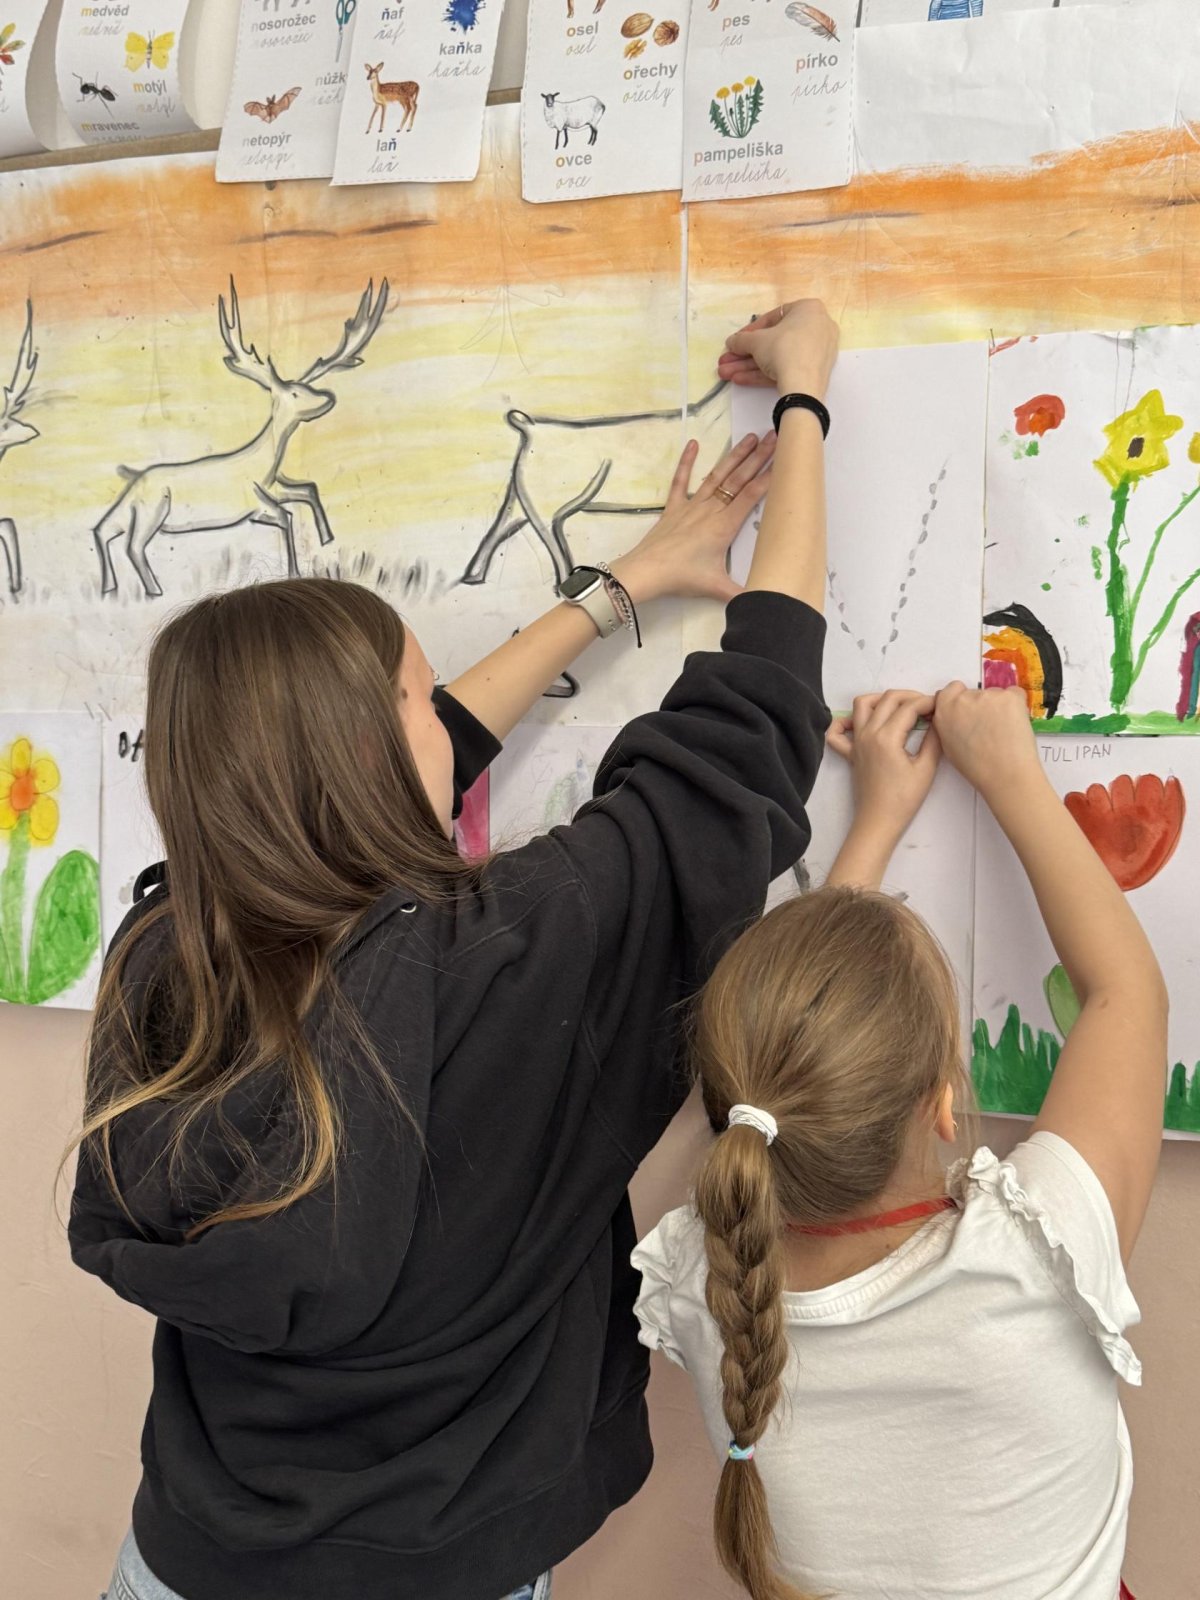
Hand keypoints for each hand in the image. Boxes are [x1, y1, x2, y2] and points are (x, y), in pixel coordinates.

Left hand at [611, 431, 775, 604]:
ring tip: (749, 437)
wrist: (646, 572)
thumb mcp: (716, 588)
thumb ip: (743, 594)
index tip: (783, 458)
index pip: (752, 495)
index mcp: (724, 526)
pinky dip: (687, 462)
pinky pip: (681, 481)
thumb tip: (764, 602)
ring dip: (734, 455)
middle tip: (774, 435)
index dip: (769, 475)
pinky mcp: (673, 508)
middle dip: (758, 457)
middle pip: (739, 479)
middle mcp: (710, 510)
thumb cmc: (681, 578)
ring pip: (717, 475)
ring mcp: (691, 506)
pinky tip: (693, 444)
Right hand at [716, 299, 838, 398]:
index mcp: (808, 309)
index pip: (773, 318)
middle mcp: (817, 327)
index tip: (736, 342)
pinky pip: (787, 368)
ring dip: (750, 366)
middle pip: (774, 341)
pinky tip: (741, 380)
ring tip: (727, 374)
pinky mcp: (815, 372)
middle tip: (727, 362)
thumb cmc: (783, 349)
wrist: (803, 385)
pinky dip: (765, 374)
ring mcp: (818, 352)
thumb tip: (731, 342)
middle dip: (746, 354)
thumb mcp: (756, 341)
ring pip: (778, 357)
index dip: (750, 331)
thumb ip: (742, 340)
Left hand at [828, 691, 941, 850]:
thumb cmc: (904, 799)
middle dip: (910, 696)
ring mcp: (855, 742)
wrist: (878, 821)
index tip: (941, 706)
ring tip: (899, 708)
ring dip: (881, 699)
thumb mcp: (926, 769)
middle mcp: (867, 733)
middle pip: (887, 699)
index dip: (928, 702)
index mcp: (887, 737)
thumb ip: (934, 740)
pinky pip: (837, 731)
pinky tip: (861, 724)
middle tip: (927, 707)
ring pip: (861, 705)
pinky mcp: (849, 753)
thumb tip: (938, 720)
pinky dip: (845, 722)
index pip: (909, 707)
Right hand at [933, 681, 1042, 801]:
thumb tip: (957, 715)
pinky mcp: (1010, 696)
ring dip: (999, 707)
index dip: (961, 698)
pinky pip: (1014, 694)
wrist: (1006, 774)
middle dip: (981, 705)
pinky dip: (1016, 706)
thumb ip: (948, 723)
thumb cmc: (978, 767)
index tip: (970, 710)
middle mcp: (964, 699)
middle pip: (975, 692)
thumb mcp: (949, 745)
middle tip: (989, 726)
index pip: (952, 689)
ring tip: (1003, 731)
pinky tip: (1014, 725)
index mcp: (944, 710)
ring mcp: (988, 695)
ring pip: (994, 694)